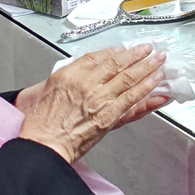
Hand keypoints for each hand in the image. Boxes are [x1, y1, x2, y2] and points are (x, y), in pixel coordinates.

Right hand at [16, 44, 170, 164]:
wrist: (40, 145)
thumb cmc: (36, 123)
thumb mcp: (37, 91)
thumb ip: (57, 80)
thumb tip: (67, 76)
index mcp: (69, 75)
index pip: (97, 57)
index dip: (113, 52)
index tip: (123, 50)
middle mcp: (87, 84)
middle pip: (117, 64)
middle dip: (136, 55)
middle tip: (149, 49)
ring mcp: (100, 99)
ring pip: (129, 78)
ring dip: (147, 68)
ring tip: (159, 60)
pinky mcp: (108, 116)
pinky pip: (132, 99)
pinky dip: (146, 90)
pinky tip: (156, 83)